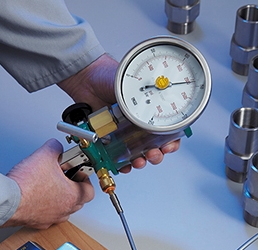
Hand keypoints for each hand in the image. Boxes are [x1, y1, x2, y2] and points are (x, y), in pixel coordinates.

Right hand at [4, 138, 94, 229]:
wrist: (9, 202)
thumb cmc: (27, 185)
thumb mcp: (44, 155)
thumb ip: (54, 148)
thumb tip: (56, 147)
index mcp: (72, 196)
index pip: (89, 190)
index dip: (85, 179)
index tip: (78, 171)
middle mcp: (64, 210)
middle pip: (78, 201)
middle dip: (73, 187)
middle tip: (64, 177)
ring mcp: (52, 218)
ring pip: (64, 210)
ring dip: (61, 199)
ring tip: (51, 186)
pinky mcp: (38, 223)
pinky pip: (48, 216)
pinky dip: (46, 207)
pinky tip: (37, 197)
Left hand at [58, 54, 180, 170]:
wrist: (86, 78)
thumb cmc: (109, 76)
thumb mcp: (133, 87)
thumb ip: (146, 102)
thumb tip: (153, 118)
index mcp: (150, 111)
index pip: (168, 131)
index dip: (171, 141)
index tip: (168, 145)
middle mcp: (139, 124)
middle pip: (155, 146)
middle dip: (157, 154)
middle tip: (153, 154)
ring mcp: (125, 133)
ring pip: (138, 154)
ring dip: (142, 161)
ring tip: (139, 161)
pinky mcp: (110, 139)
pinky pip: (118, 157)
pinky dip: (122, 164)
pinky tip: (125, 165)